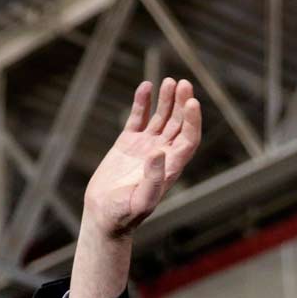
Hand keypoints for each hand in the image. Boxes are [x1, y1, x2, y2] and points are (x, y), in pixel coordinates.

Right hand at [84, 78, 201, 238]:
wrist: (103, 215)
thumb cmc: (124, 214)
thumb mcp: (140, 200)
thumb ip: (153, 178)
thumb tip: (158, 151)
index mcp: (170, 167)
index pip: (189, 139)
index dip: (193, 121)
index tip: (192, 102)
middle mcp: (162, 154)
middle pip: (178, 124)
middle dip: (182, 104)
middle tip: (183, 84)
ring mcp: (145, 147)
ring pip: (161, 118)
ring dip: (167, 100)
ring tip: (170, 81)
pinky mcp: (128, 143)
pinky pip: (138, 118)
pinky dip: (142, 103)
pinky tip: (146, 86)